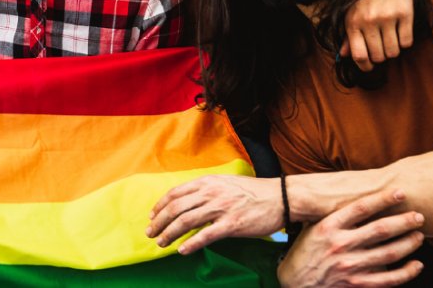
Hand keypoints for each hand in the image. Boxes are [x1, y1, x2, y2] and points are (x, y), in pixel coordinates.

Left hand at [148, 175, 284, 253]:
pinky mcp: (232, 224)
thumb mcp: (225, 182)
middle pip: (176, 209)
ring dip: (169, 234)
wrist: (282, 197)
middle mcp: (211, 193)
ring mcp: (221, 208)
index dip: (159, 206)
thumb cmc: (253, 192)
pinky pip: (206, 236)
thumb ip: (206, 189)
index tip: (152, 217)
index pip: (175, 194)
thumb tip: (187, 200)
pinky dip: (191, 244)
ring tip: (162, 243)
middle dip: (159, 222)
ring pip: (186, 222)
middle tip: (151, 233)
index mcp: (207, 182)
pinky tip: (182, 250)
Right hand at [278, 189, 424, 287]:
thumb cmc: (305, 253)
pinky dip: (406, 273)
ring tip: (418, 236)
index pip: (361, 208)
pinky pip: (388, 279)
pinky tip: (416, 265)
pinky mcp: (356, 284)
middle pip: (381, 229)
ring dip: (409, 243)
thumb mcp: (312, 229)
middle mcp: (340, 245)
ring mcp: (349, 266)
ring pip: (389, 253)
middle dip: (404, 221)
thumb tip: (360, 200)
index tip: (400, 193)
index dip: (383, 199)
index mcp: (328, 227)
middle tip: (419, 216)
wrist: (293, 284)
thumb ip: (335, 217)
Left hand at [341, 0, 412, 71]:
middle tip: (382, 47)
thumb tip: (343, 55)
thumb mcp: (351, 11)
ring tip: (391, 39)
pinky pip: (407, 41)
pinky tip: (401, 32)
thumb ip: (348, 34)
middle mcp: (369, 21)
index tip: (370, 66)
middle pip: (378, 56)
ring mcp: (388, 17)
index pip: (358, 55)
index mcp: (353, 22)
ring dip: (393, 50)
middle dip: (381, 56)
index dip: (365, 66)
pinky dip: (405, 42)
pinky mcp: (405, 13)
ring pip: (394, 51)